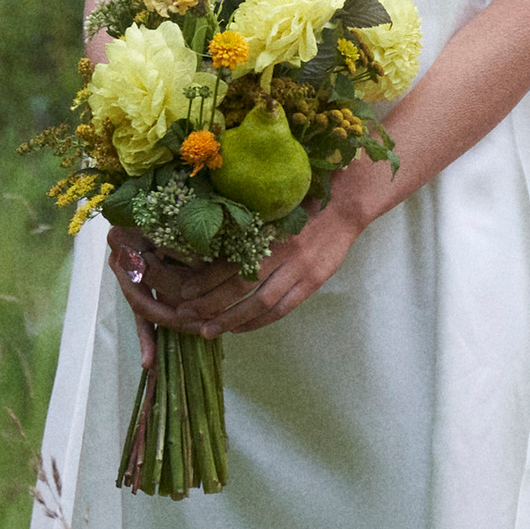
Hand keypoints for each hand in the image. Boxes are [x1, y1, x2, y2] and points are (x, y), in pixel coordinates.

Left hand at [108, 178, 380, 342]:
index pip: (230, 260)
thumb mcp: (271, 203)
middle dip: (210, 304)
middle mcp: (283, 251)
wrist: (346, 202)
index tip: (183, 291)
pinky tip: (241, 328)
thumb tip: (208, 240)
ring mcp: (301, 269)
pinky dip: (261, 321)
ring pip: (261, 303)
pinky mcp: (315, 281)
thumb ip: (246, 221)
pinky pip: (284, 308)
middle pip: (241, 285)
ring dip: (232, 319)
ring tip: (208, 331)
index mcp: (268, 229)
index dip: (204, 279)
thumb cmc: (302, 197)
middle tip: (186, 315)